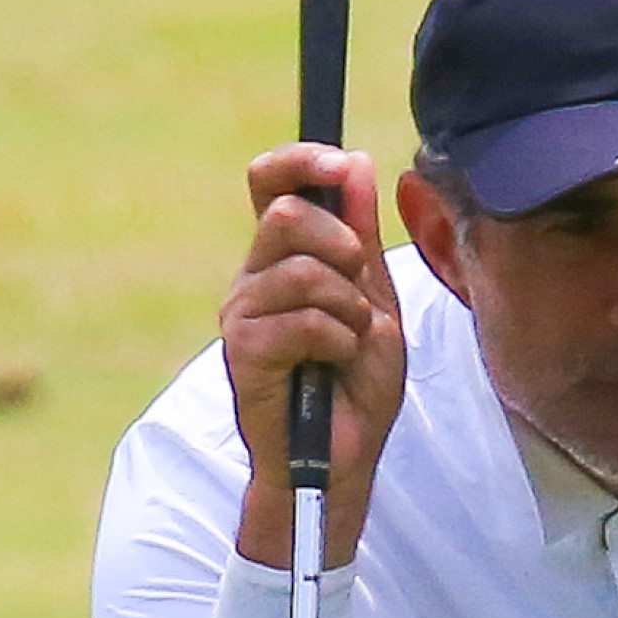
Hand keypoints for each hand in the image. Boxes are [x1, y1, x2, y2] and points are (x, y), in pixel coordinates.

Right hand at [223, 143, 404, 567]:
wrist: (345, 457)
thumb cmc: (357, 385)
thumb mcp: (375, 299)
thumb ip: (362, 235)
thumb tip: (355, 163)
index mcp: (283, 257)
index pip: (271, 182)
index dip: (301, 160)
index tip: (339, 163)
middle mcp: (254, 277)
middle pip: (288, 215)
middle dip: (343, 246)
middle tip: (358, 289)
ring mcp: (242, 313)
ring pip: (299, 269)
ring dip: (347, 306)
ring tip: (348, 342)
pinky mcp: (244, 353)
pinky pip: (300, 320)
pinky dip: (337, 341)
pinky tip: (333, 365)